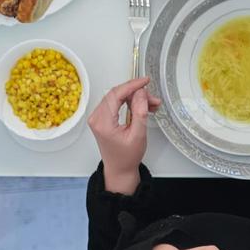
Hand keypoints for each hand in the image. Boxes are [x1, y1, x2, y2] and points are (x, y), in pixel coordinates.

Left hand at [88, 77, 160, 194]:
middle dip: (136, 93)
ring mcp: (98, 118)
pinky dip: (130, 102)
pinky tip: (142, 107)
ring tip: (152, 105)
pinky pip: (116, 103)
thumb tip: (141, 93)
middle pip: (116, 94)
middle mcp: (96, 118)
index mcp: (103, 123)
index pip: (115, 95)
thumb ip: (140, 112)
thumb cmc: (127, 156)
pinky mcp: (102, 118)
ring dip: (135, 98)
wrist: (119, 168)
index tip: (145, 81)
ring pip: (117, 98)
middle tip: (153, 99)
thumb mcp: (138, 135)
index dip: (131, 85)